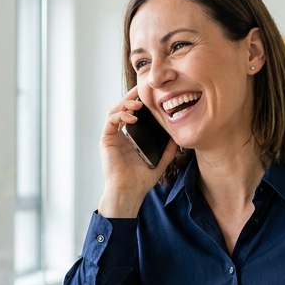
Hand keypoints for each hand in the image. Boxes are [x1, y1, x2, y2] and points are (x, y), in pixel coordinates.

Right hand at [98, 87, 178, 217]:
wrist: (128, 192)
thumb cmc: (140, 181)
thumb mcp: (160, 162)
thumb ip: (167, 151)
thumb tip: (178, 139)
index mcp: (130, 139)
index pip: (132, 115)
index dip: (139, 103)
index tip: (150, 95)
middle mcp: (119, 136)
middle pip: (122, 109)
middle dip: (131, 98)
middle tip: (142, 91)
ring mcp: (111, 137)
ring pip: (114, 111)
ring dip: (125, 104)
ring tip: (138, 104)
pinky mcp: (106, 140)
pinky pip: (111, 121)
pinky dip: (120, 115)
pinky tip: (132, 117)